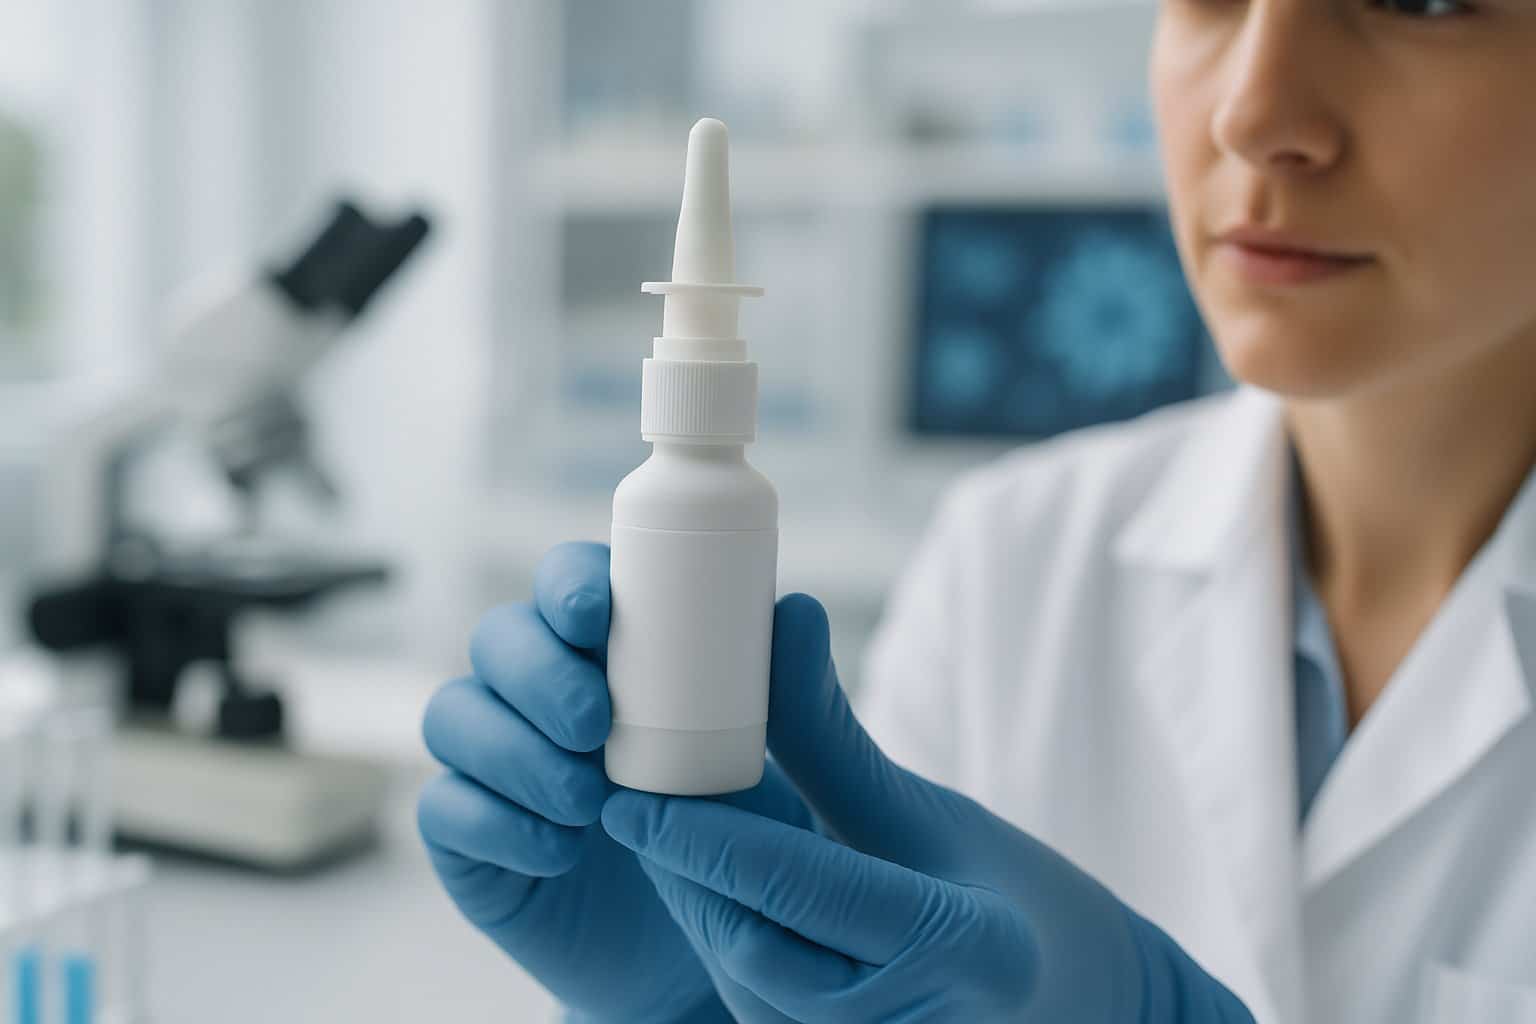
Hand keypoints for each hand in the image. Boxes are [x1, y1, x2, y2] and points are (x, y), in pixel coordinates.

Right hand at [417, 542, 808, 1023]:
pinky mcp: (470, 837)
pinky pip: (443, 808)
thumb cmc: (743, 844)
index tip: (595, 612)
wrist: (701, 962)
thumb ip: (792, 704)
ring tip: (587, 800)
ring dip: (515, 749)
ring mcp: (496, 763)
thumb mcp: (787, 779)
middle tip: (595, 721)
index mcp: (613, 654)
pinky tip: (560, 850)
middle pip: (499, 639)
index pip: (569, 584)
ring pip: (454, 714)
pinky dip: (498, 823)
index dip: (568, 582)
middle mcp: (542, 695)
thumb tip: (798, 612)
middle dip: (538, 671)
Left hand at [600, 593, 1255, 1022]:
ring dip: (689, 898)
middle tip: (625, 792)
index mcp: (954, 949)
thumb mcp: (930, 812)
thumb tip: (783, 616)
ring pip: (738, 970)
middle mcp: (900, 1022)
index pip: (795, 886)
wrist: (1067, 999)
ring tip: (651, 824)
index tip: (628, 795)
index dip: (701, 839)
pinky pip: (752, 995)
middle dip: (677, 865)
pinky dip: (719, 930)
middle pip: (747, 935)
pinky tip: (695, 877)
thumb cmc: (1013, 896)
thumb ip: (836, 732)